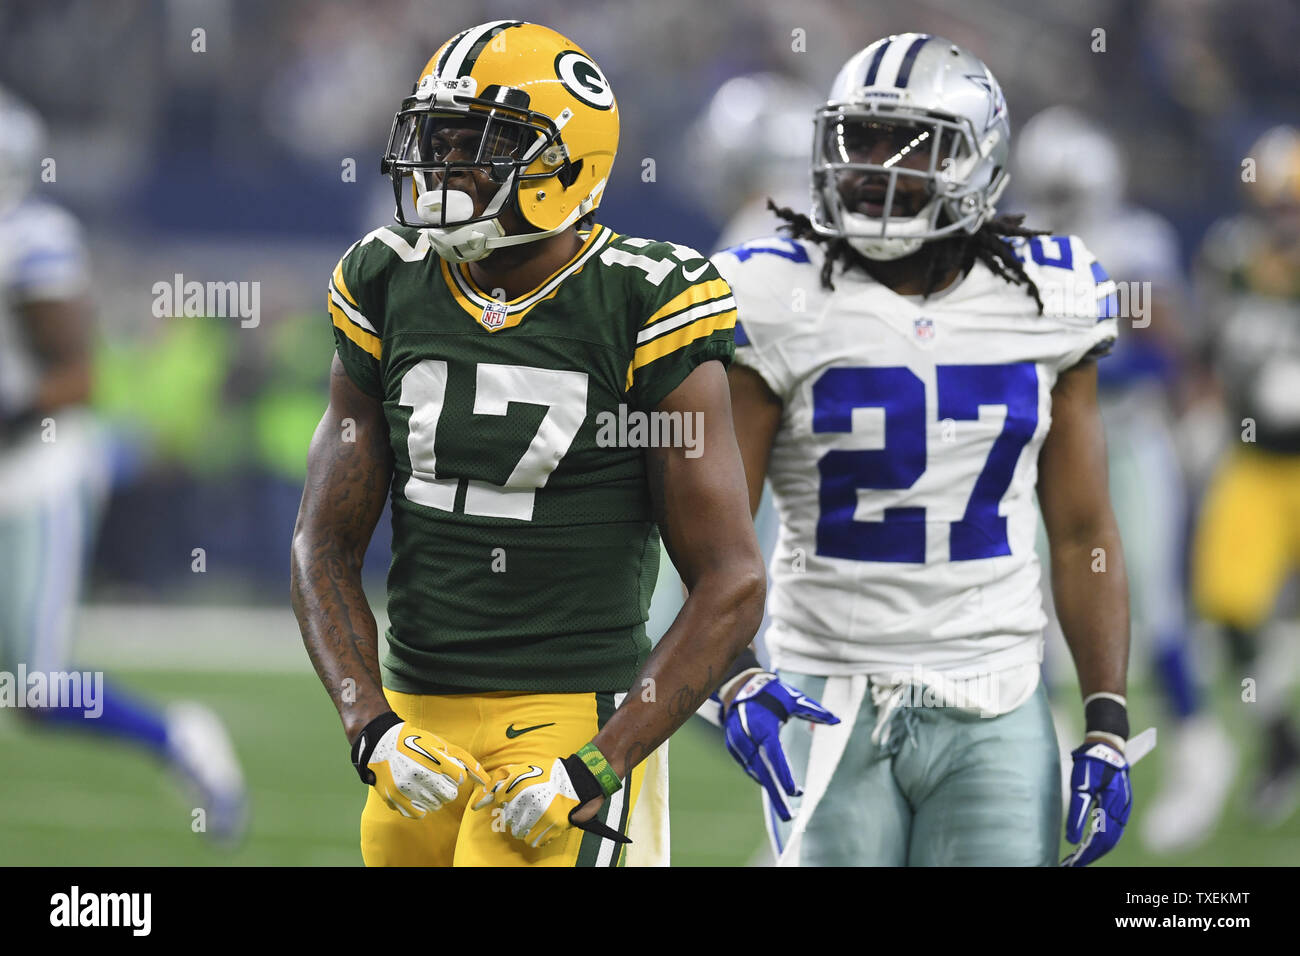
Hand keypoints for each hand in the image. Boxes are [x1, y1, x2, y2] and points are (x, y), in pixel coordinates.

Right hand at [350, 711, 486, 817]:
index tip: (446, 768)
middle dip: (447, 788)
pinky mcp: (395, 798)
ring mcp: (406, 788)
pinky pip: (419, 814)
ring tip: (425, 783)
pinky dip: (421, 807)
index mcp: (433, 758)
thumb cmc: (417, 742)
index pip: (459, 778)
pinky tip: (416, 793)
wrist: (381, 743)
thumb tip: (486, 782)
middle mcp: (420, 774)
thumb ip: (466, 762)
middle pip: (450, 795)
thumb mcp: (442, 745)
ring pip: (435, 806)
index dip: (455, 774)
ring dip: (434, 797)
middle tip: (436, 778)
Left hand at [473, 745, 628, 848]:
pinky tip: (543, 824)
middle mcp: (527, 799)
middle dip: (516, 815)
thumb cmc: (548, 774)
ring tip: (536, 816)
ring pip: (518, 832)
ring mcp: (540, 813)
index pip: (498, 801)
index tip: (515, 797)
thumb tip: (475, 804)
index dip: (506, 800)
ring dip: (525, 827)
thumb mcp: (520, 770)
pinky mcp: (553, 825)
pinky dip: (536, 836)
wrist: (579, 780)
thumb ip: (495, 785)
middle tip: (529, 806)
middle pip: (507, 820)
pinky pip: (533, 841)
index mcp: (518, 783)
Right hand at [715, 673, 839, 820]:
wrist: (739, 685)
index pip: (775, 755)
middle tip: (788, 816)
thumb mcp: (793, 699)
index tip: (795, 791)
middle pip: (763, 772)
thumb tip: (837, 721)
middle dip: (776, 795)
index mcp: (763, 726)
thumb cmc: (771, 693)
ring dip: (769, 785)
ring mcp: (737, 742)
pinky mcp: (732, 746)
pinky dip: (759, 775)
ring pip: (754, 771)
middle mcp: (748, 737)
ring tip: (784, 802)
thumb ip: (814, 711)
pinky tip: (771, 782)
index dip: (784, 774)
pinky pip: (747, 765)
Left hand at [1061, 740, 1132, 865]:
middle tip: (1072, 863)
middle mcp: (1122, 810)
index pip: (1101, 840)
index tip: (1073, 863)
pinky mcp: (1121, 804)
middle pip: (1108, 842)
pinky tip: (1090, 842)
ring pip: (1112, 836)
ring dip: (1096, 848)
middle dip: (1091, 855)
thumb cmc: (1091, 763)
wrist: (1106, 744)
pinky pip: (1113, 827)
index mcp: (1113, 807)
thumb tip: (1071, 840)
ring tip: (1079, 856)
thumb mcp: (1080, 787)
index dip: (1087, 854)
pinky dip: (1102, 838)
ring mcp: (1123, 807)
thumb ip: (1077, 814)